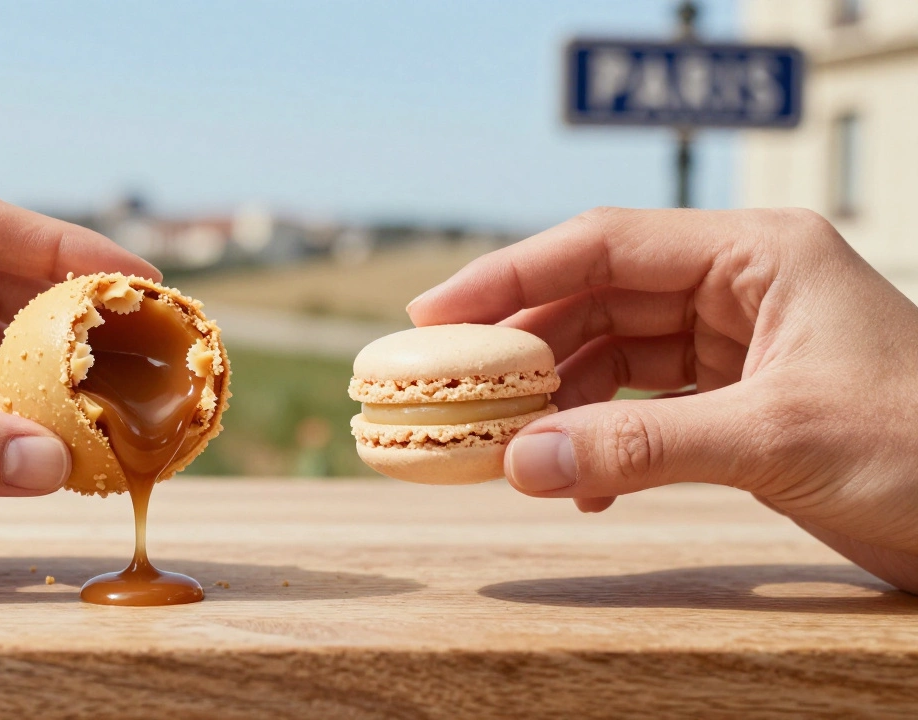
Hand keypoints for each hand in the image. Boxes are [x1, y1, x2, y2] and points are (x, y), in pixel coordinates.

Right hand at [408, 207, 917, 592]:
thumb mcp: (776, 440)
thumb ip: (641, 448)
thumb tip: (521, 463)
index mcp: (757, 254)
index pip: (605, 244)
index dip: (511, 276)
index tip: (435, 312)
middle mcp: (740, 286)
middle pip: (597, 298)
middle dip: (525, 348)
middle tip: (453, 389)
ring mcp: (737, 342)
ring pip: (613, 355)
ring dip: (557, 403)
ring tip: (506, 448)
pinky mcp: (737, 398)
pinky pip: (642, 406)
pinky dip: (603, 442)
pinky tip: (584, 488)